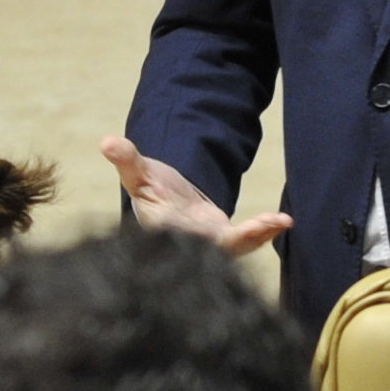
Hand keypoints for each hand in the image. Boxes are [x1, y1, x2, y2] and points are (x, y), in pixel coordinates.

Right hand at [101, 137, 287, 256]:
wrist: (168, 201)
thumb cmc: (150, 187)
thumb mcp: (138, 173)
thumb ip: (126, 160)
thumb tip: (107, 142)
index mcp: (162, 228)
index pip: (175, 234)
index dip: (189, 235)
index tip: (207, 233)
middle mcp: (187, 242)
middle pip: (210, 248)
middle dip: (235, 241)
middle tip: (257, 229)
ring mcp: (208, 244)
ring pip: (233, 248)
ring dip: (256, 236)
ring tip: (277, 221)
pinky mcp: (225, 240)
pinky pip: (245, 241)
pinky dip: (262, 233)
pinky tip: (282, 221)